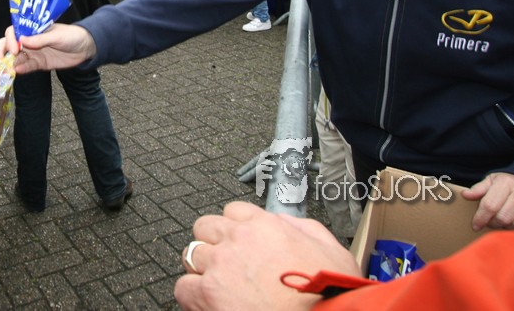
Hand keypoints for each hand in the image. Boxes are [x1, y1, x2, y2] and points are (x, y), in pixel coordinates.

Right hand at [0, 23, 96, 72]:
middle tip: (1, 60)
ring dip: (9, 62)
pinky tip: (17, 72)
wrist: (85, 48)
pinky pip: (26, 66)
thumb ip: (40, 39)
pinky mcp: (38, 64)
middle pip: (9, 44)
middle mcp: (29, 41)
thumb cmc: (71, 35)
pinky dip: (21, 69)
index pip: (13, 32)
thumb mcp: (57, 36)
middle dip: (2, 51)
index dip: (10, 39)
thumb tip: (21, 40)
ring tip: (7, 69)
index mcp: (32, 29)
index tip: (15, 48)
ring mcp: (33, 53)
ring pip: (15, 57)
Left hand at [174, 202, 359, 310]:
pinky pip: (183, 286)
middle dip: (213, 242)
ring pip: (191, 253)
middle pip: (206, 226)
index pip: (234, 211)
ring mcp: (220, 265)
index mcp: (267, 226)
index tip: (240, 241)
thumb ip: (303, 228)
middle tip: (223, 262)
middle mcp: (239, 239)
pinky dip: (192, 295)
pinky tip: (207, 302)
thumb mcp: (330, 250)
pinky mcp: (207, 292)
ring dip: (200, 267)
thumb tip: (284, 222)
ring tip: (214, 283)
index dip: (236, 227)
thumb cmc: (330, 294)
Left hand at [463, 172, 513, 230]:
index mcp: (507, 183)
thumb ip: (479, 189)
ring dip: (509, 228)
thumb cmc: (512, 182)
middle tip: (491, 222)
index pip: (489, 206)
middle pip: (503, 219)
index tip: (475, 225)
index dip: (480, 218)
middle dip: (494, 224)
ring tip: (506, 222)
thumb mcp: (494, 181)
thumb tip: (466, 195)